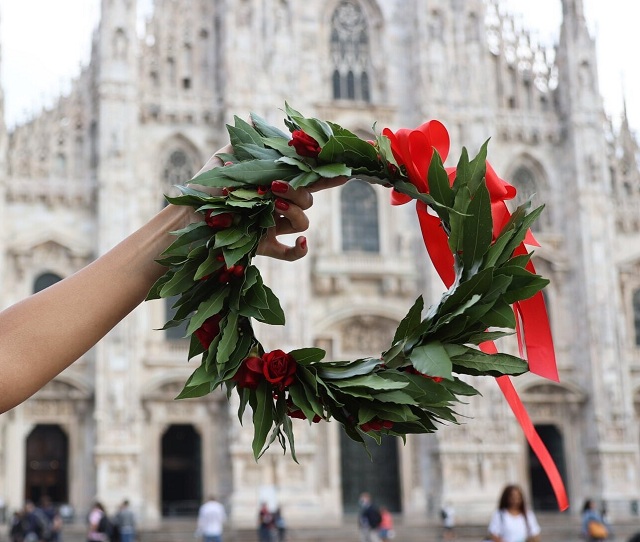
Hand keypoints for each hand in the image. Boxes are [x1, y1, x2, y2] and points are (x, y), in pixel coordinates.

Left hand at [193, 147, 347, 261]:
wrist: (187, 215)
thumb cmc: (207, 186)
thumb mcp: (226, 158)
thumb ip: (247, 142)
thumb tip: (257, 121)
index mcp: (275, 184)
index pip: (307, 178)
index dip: (328, 174)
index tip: (345, 170)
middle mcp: (278, 205)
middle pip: (308, 200)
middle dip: (300, 193)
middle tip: (278, 187)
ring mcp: (273, 227)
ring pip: (303, 222)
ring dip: (296, 213)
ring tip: (275, 205)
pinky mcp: (265, 247)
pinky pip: (292, 253)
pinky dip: (301, 249)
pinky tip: (302, 242)